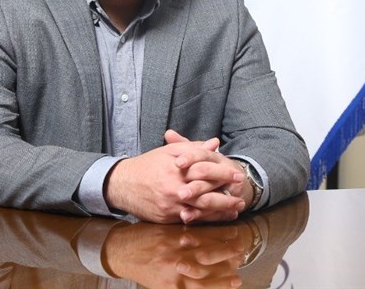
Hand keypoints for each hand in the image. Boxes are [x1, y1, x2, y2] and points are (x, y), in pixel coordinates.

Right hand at [100, 221, 250, 287]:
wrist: (120, 251)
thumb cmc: (142, 232)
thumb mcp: (162, 216)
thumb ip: (182, 212)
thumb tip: (204, 200)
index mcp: (174, 232)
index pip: (205, 230)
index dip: (223, 231)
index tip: (236, 230)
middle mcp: (176, 251)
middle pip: (208, 250)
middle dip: (227, 249)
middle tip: (241, 247)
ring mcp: (173, 270)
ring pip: (205, 271)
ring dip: (224, 269)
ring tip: (238, 267)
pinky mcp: (169, 286)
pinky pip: (195, 288)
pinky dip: (214, 287)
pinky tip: (230, 284)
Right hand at [104, 131, 244, 222]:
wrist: (122, 184)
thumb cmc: (147, 165)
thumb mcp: (169, 152)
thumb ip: (193, 148)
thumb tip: (214, 143)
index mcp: (177, 170)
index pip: (206, 172)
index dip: (224, 174)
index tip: (238, 176)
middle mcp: (175, 189)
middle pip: (207, 194)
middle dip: (226, 197)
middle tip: (242, 197)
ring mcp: (170, 206)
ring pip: (200, 210)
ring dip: (220, 212)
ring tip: (234, 211)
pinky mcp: (166, 218)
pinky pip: (189, 220)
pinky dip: (205, 220)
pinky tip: (217, 219)